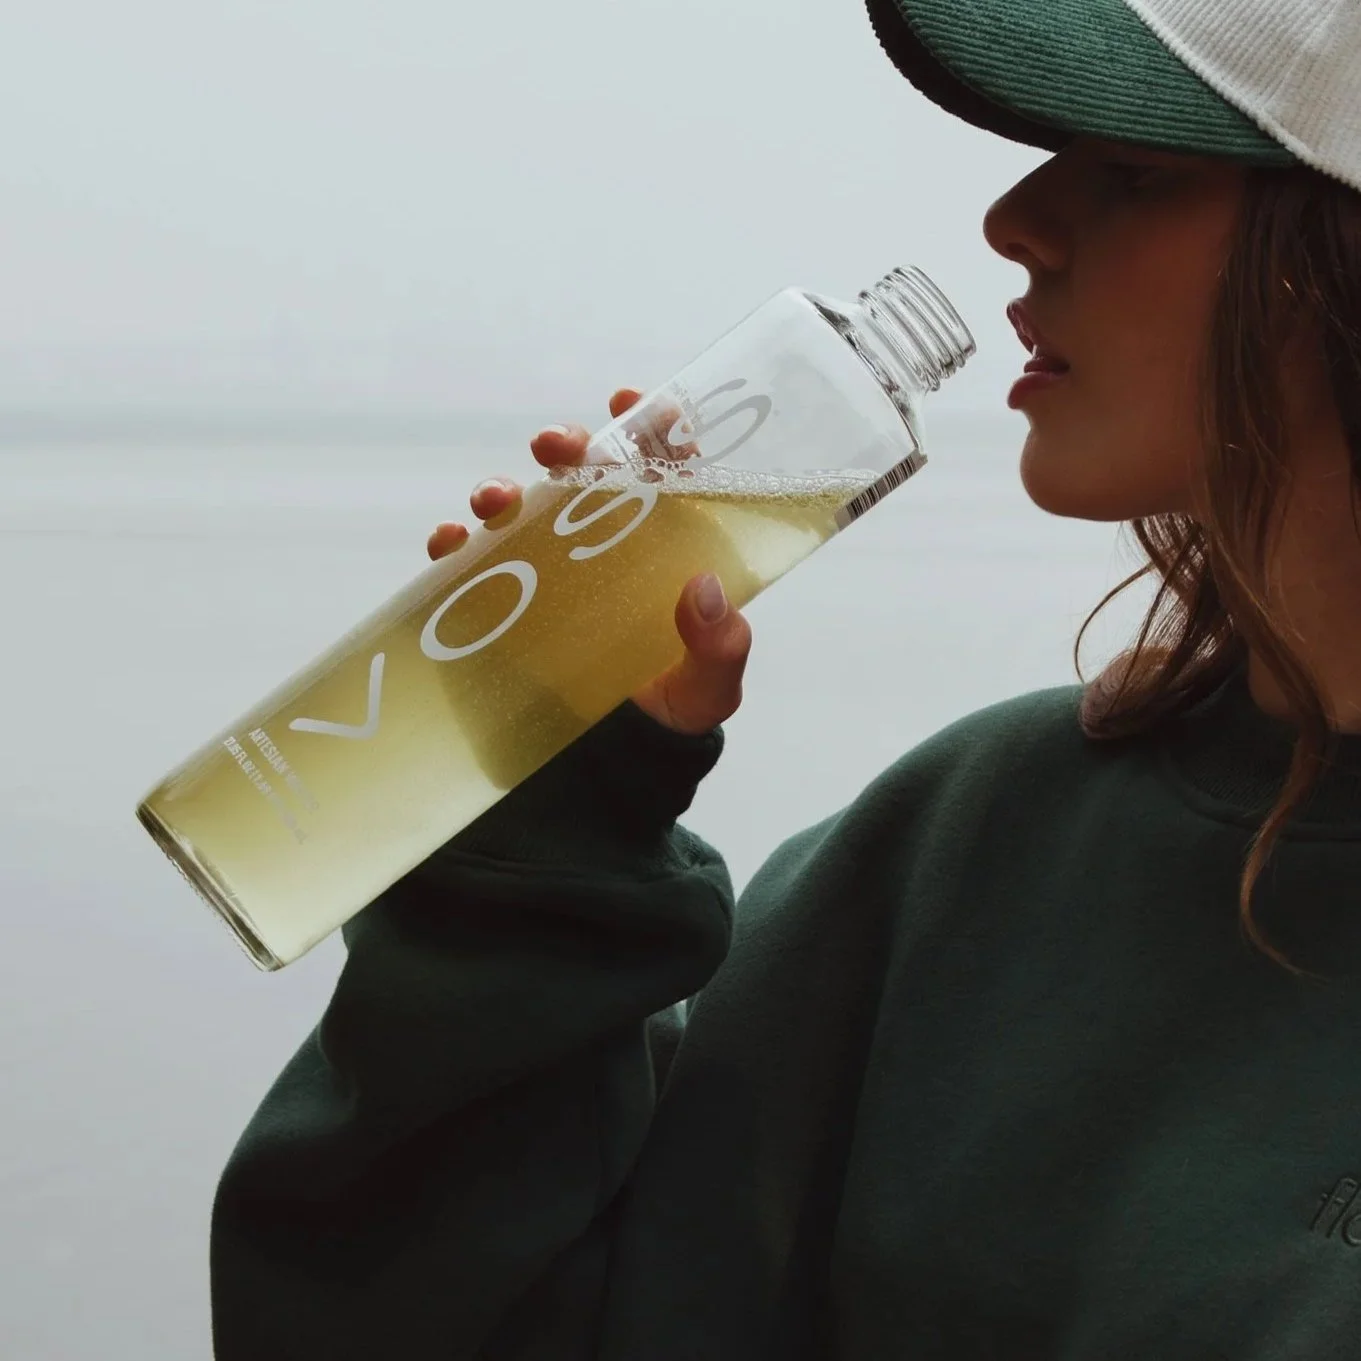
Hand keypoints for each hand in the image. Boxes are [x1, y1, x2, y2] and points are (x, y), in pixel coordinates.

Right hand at [427, 387, 752, 735]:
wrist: (612, 764)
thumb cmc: (673, 711)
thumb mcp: (708, 687)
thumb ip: (719, 647)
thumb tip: (702, 589)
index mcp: (667, 547)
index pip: (665, 470)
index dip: (652, 427)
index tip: (634, 404)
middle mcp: (606, 544)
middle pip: (588, 473)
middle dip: (568, 445)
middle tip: (556, 447)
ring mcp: (551, 569)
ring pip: (523, 506)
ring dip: (503, 488)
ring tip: (494, 500)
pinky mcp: (504, 600)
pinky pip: (470, 562)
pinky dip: (454, 545)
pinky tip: (450, 545)